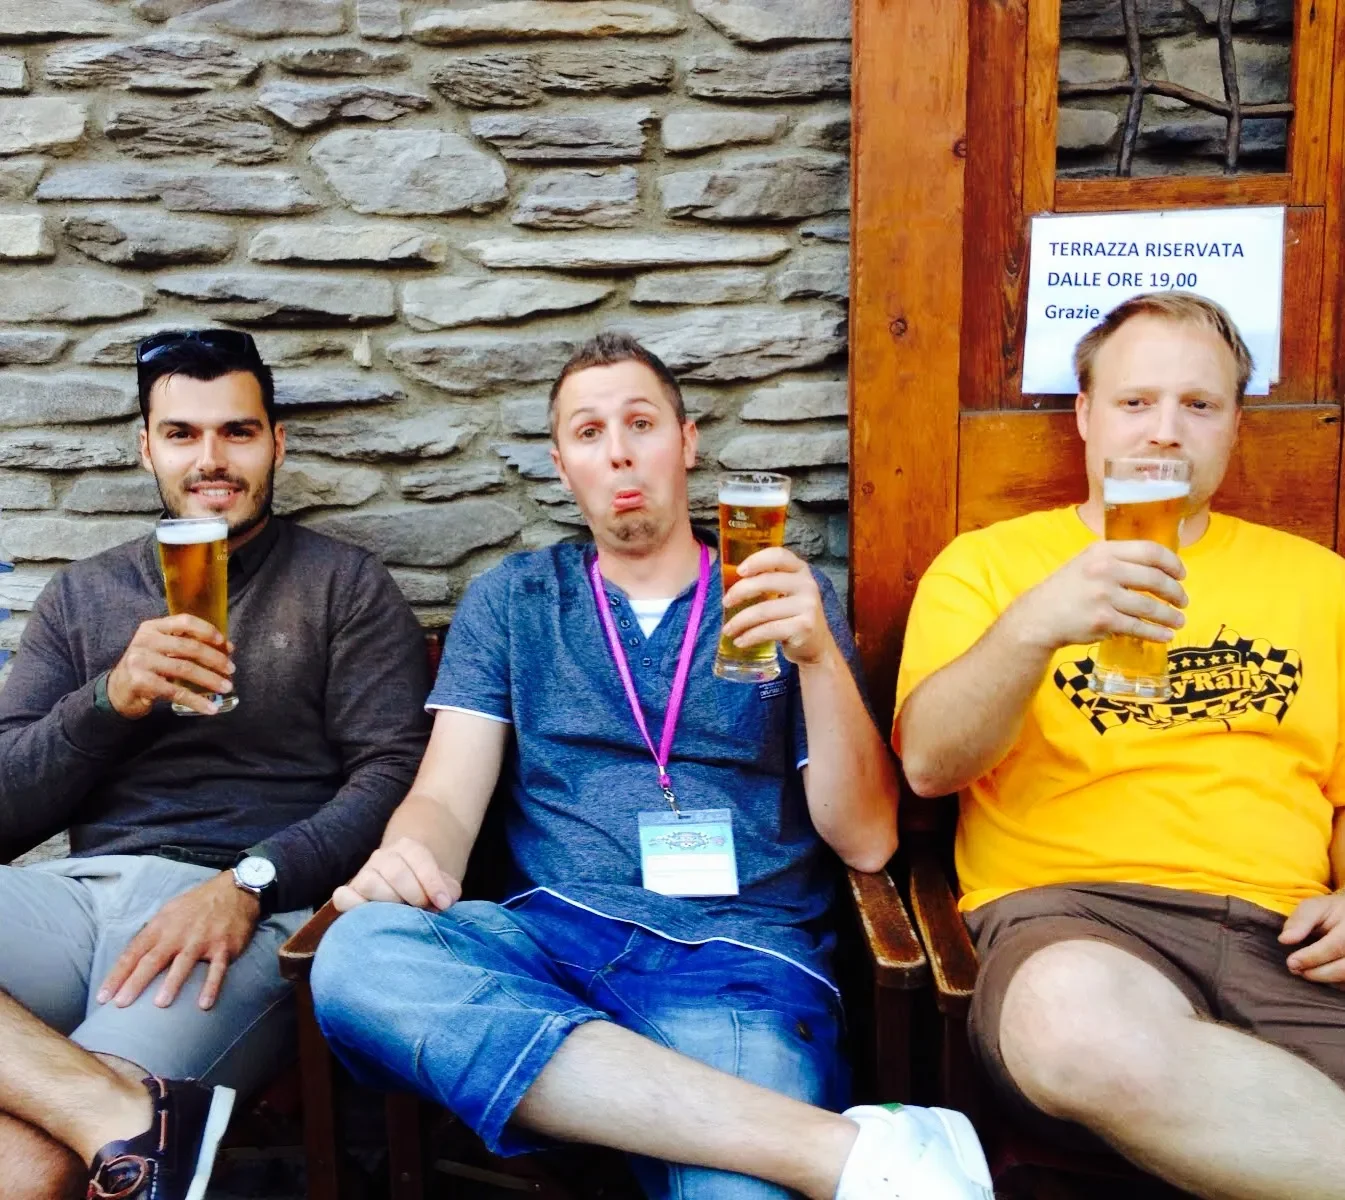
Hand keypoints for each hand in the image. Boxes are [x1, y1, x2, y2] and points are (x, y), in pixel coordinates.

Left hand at [98, 871, 259, 1010]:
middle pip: (153, 960)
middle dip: (136, 982)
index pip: (133, 953)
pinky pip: (217, 969)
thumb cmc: (198, 905)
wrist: (235, 890)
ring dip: (172, 983)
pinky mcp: (224, 947)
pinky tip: (204, 1004)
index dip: (117, 975)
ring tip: (160, 1004)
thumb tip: (132, 960)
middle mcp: (179, 933)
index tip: (102, 997)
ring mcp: (202, 940)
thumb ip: (152, 935)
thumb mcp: (169, 912)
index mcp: (161, 926)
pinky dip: (211, 986)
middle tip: (121, 1004)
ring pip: (183, 963)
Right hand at [105, 614, 234, 718]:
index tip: (224, 643)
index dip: (207, 630)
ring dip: (210, 679)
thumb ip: (186, 645)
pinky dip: (197, 700)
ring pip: (185, 669)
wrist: (117, 691)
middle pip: (188, 647)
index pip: (184, 621)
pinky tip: (210, 707)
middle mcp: (145, 641)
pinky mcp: (141, 683)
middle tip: (232, 669)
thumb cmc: (147, 667)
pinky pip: (176, 691)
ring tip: (227, 686)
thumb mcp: (161, 649)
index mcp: (153, 628)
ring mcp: (141, 661)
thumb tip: (227, 649)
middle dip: (215, 659)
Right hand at [332, 837, 461, 912]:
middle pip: (395, 871)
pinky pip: (343, 896)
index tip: (443, 903)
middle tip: (423, 909)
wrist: (405, 887)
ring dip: (388, 901)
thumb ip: (447, 891)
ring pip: (369, 882)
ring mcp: (363, 874)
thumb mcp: (443, 885)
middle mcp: (382, 857)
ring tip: (401, 914)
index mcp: (408, 848)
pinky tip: (371, 917)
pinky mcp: (348, 893)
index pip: (418, 857)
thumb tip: (443, 902)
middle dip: (412, 893)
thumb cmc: (426, 889)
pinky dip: (353, 905)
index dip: (431, 881)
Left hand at [722, 546, 834, 667]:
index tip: (738, 571)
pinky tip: (740, 641)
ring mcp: (807, 606)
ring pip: (763, 610)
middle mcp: (807, 584)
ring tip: (728, 630)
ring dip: (740, 621)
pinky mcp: (804, 627)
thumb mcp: (785, 592)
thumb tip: (728, 582)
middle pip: (766, 582)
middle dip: (740, 592)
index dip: (757, 560)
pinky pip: (769, 630)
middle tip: (725, 602)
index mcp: (800, 570)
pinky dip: (750, 636)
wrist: (815, 644)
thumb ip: (766, 581)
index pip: (778, 556)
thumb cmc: (792, 614)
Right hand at [1006, 540, 1186, 653]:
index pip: (1150, 551)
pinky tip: (1165, 635)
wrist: (1040, 616)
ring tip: (1178, 621)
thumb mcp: (1087, 562)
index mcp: (1103, 551)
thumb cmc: (1067, 589)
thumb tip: (1156, 568)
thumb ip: (1116, 560)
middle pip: (1155, 579)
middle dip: (1175, 592)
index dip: (1172, 563)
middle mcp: (1104, 570)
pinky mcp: (1103, 621)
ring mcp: (1103, 596)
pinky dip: (1156, 633)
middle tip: (1183, 601)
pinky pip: (1138, 627)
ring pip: (1150, 606)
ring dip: (1170, 616)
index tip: (1181, 575)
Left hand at [1280, 892, 1344, 987]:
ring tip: (1307, 972)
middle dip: (1317, 973)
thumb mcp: (1316, 908)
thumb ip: (1300, 920)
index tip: (1291, 962)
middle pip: (1344, 968)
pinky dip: (1336, 983)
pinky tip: (1324, 975)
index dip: (1312, 957)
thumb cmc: (1333, 913)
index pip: (1335, 947)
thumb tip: (1284, 939)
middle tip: (1296, 970)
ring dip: (1326, 980)